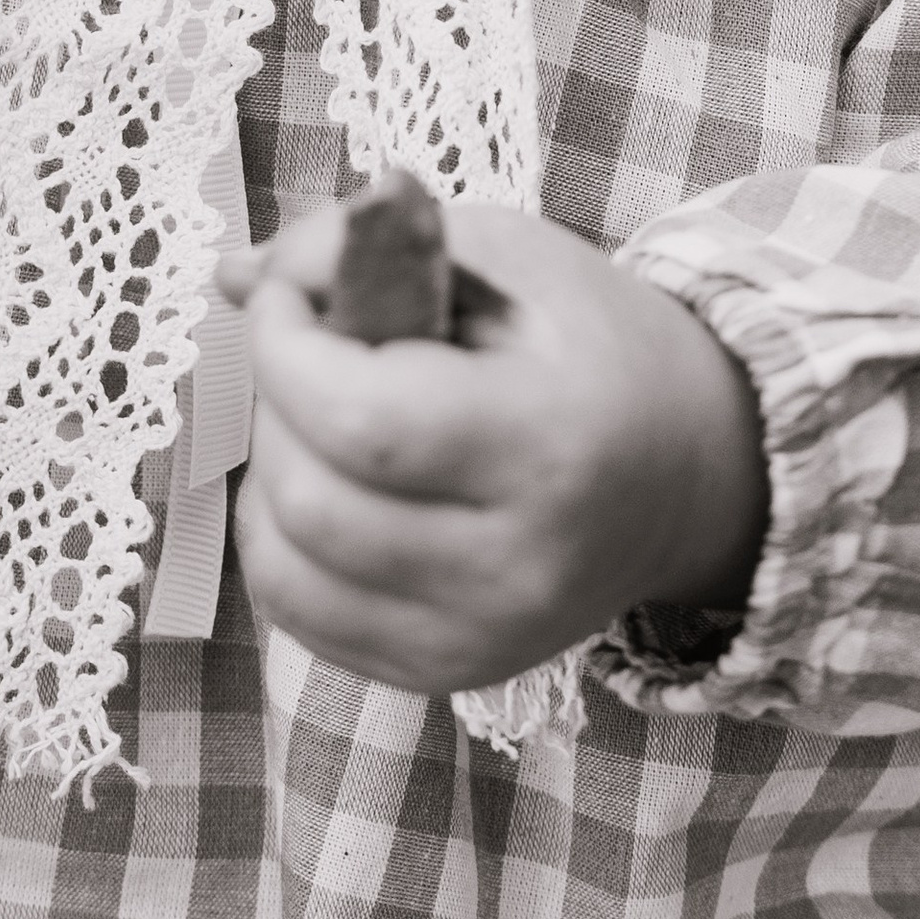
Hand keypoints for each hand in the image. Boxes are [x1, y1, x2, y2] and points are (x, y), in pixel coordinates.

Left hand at [217, 203, 768, 696]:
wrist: (684, 470)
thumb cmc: (588, 343)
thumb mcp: (500, 255)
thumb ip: (364, 245)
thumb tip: (235, 277)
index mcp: (551, 444)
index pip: (361, 421)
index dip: (286, 348)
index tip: (286, 299)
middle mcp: (520, 566)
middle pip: (311, 499)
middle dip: (275, 405)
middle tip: (309, 352)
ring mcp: (483, 638)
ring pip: (288, 566)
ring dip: (268, 473)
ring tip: (320, 420)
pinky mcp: (448, 673)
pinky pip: (301, 617)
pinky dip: (281, 542)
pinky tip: (328, 486)